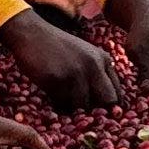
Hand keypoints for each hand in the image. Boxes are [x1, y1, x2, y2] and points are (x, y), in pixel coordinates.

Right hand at [0, 10, 126, 113]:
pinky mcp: (57, 79)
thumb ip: (98, 74)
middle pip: (107, 102)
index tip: (100, 115)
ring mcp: (76, 73)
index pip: (117, 94)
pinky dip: (57, 105)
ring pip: (83, 107)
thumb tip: (108, 108)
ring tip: (62, 100)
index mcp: (104, 59)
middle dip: (97, 112)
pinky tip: (52, 95)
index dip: (110, 109)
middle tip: (84, 114)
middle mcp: (94, 66)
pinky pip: (62, 105)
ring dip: (73, 110)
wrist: (31, 33)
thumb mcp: (85, 55)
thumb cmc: (57, 47)